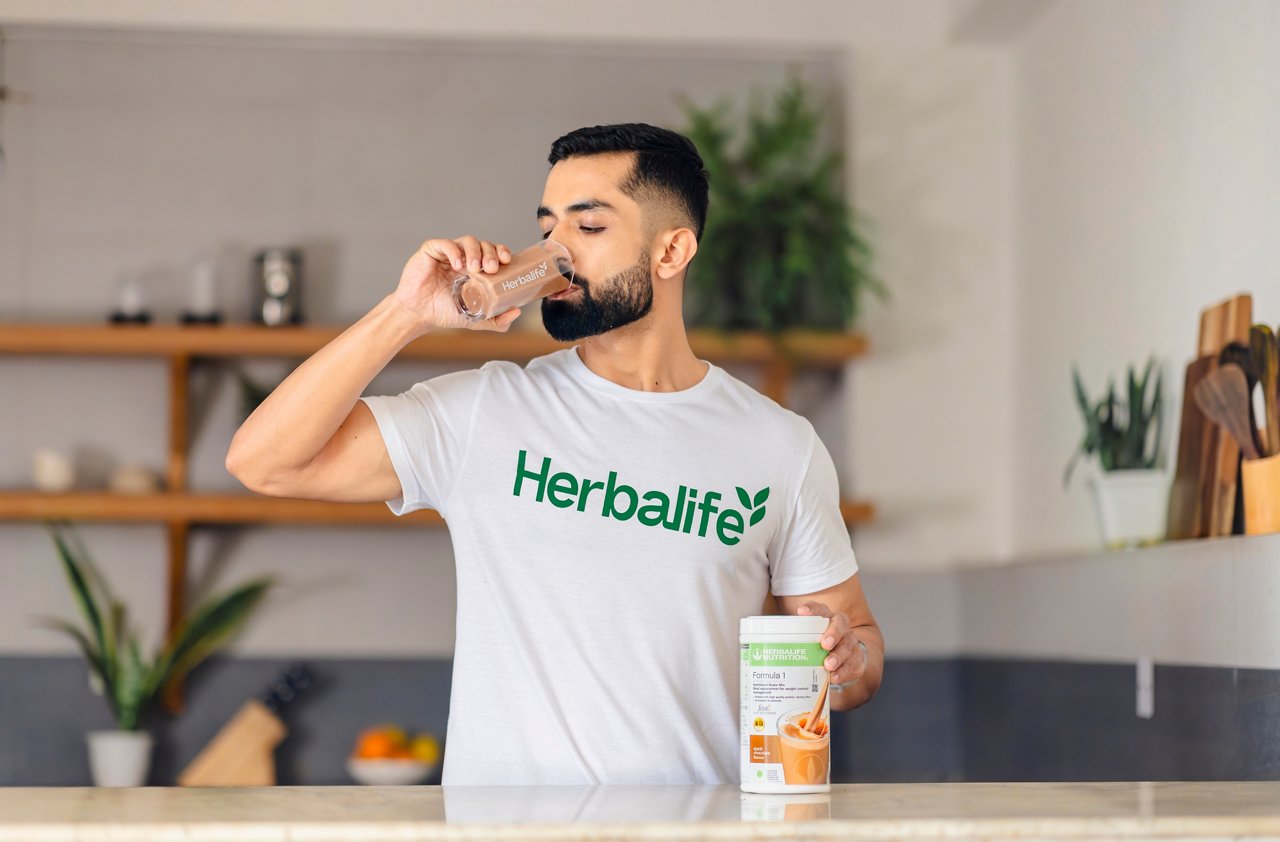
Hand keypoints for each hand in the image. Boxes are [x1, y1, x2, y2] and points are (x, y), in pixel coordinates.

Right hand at [391, 236, 520, 332]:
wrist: (419, 315)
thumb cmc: (445, 314)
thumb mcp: (476, 319)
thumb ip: (497, 320)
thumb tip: (517, 312)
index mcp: (476, 270)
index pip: (494, 253)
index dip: (502, 251)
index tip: (507, 260)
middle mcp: (464, 258)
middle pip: (484, 244)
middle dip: (491, 253)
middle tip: (491, 268)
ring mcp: (448, 254)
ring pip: (468, 240)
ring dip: (475, 251)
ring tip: (474, 268)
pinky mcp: (431, 251)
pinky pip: (444, 243)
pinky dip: (454, 251)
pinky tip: (457, 265)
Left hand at [797, 601, 866, 690]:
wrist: (845, 659)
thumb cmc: (818, 647)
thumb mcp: (806, 641)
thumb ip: (793, 640)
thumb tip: (767, 648)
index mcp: (825, 618)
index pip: (819, 609)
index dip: (812, 609)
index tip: (801, 612)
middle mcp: (840, 626)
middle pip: (839, 624)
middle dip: (833, 633)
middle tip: (824, 644)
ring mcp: (850, 642)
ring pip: (848, 644)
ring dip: (838, 655)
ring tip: (828, 665)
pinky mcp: (857, 658)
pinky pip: (853, 663)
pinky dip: (843, 671)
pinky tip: (834, 677)